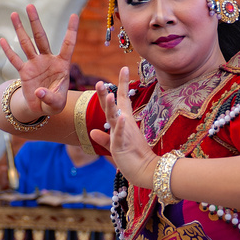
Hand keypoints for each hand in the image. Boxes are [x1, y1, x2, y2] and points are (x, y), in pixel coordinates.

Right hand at [0, 4, 79, 121]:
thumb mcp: (57, 105)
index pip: (68, 45)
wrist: (42, 108)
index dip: (71, 31)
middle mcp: (48, 60)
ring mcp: (35, 64)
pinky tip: (2, 40)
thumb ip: (50, 98)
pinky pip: (15, 60)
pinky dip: (9, 51)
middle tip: (30, 6)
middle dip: (35, 22)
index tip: (74, 15)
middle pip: (41, 38)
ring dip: (20, 29)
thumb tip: (39, 91)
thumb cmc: (54, 104)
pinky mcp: (24, 71)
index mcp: (62, 65)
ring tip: (14, 14)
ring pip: (26, 44)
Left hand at [91, 67, 158, 187]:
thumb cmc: (133, 159)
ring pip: (115, 117)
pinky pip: (120, 135)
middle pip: (115, 105)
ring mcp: (124, 135)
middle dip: (107, 92)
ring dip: (111, 105)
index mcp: (124, 123)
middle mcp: (125, 125)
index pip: (122, 100)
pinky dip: (120, 126)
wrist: (147, 172)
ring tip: (106, 92)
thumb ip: (104, 138)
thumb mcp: (115, 147)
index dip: (121, 84)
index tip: (123, 68)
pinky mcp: (123, 146)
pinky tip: (121, 117)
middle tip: (100, 80)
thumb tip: (92, 131)